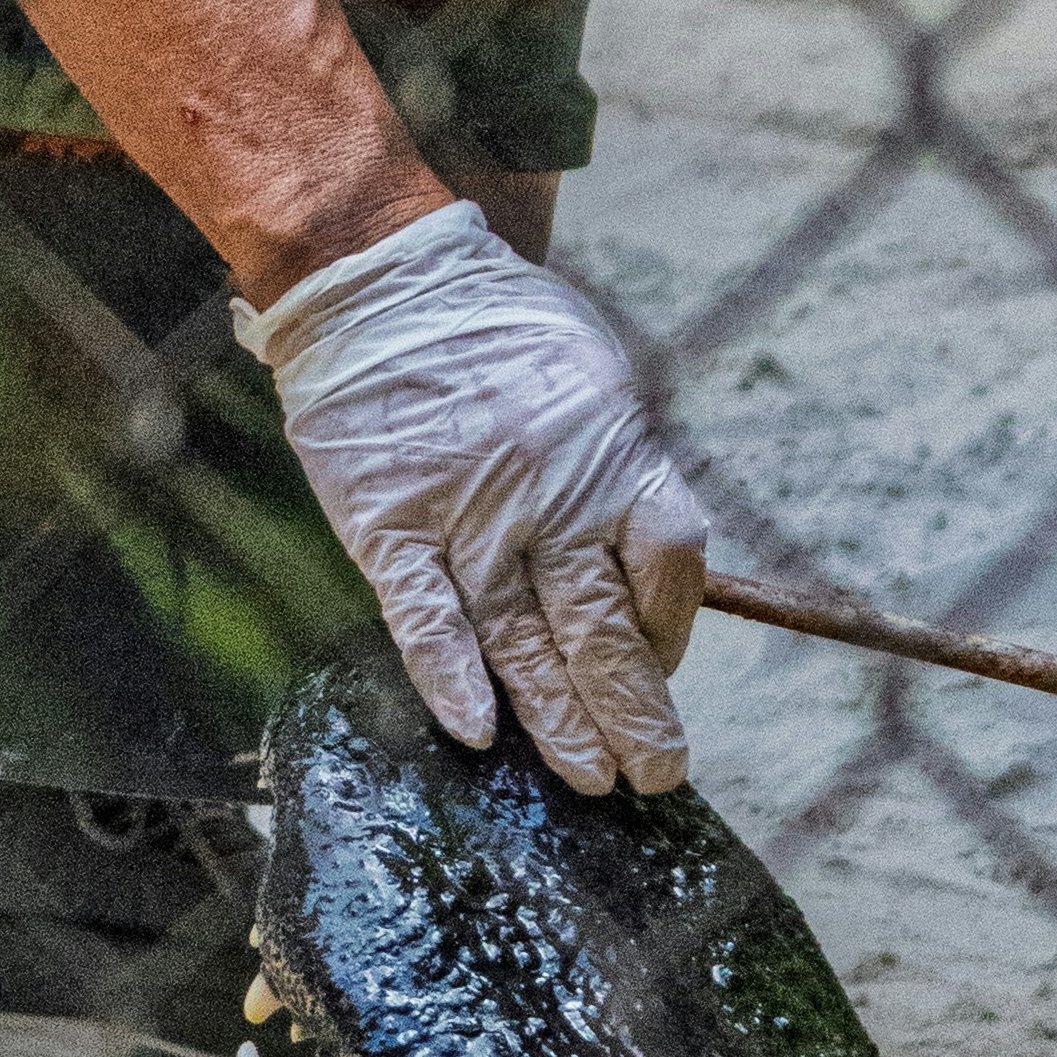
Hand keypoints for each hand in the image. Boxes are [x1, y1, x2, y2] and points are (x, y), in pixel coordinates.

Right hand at [238, 200, 709, 796]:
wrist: (382, 277)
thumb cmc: (499, 331)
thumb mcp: (595, 380)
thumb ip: (622, 469)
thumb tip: (649, 567)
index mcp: (610, 450)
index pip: (671, 560)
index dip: (674, 626)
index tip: (662, 662)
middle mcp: (548, 491)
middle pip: (603, 625)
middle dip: (635, 711)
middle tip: (656, 774)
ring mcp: (466, 511)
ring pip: (522, 639)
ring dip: (559, 718)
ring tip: (589, 779)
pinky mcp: (390, 523)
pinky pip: (426, 615)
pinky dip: (452, 677)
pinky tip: (478, 732)